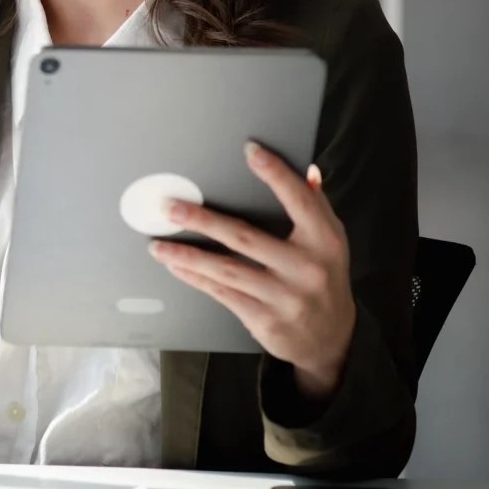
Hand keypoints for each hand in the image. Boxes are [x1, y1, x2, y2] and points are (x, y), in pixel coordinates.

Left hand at [149, 141, 355, 400]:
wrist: (331, 338)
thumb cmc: (322, 277)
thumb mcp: (329, 241)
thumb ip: (315, 206)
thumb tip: (309, 171)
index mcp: (324, 241)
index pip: (299, 201)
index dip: (276, 174)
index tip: (250, 151)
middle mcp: (307, 268)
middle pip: (245, 237)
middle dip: (202, 220)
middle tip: (170, 207)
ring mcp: (286, 297)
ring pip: (227, 270)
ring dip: (187, 255)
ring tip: (157, 245)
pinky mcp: (266, 320)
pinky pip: (222, 294)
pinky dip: (195, 279)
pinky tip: (175, 266)